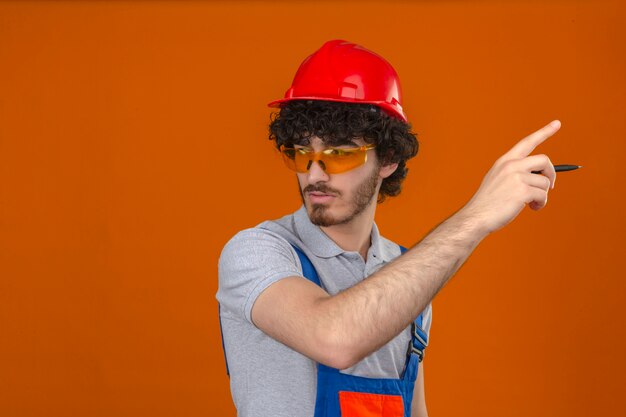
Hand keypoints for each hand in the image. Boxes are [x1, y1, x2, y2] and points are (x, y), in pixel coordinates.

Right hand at [460, 120, 560, 234]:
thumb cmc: (488, 203)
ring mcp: (516, 177)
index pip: (527, 142)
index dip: (544, 132)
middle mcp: (511, 165)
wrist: (477, 216)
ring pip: (545, 182)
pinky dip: (541, 204)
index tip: (557, 123)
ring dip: (542, 195)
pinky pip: (543, 195)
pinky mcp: (522, 191)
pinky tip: (532, 208)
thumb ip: (515, 174)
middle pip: (544, 160)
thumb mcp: (498, 180)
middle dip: (551, 173)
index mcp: (504, 161)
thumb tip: (541, 178)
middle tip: (550, 186)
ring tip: (532, 204)